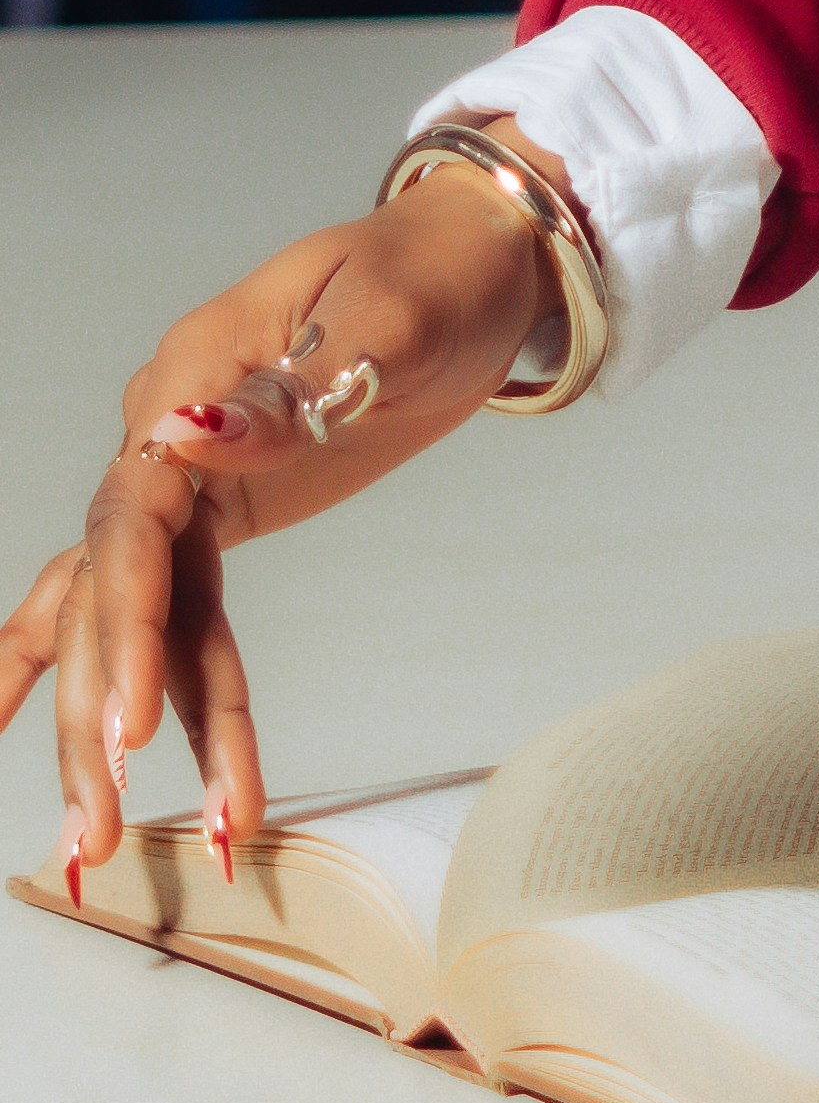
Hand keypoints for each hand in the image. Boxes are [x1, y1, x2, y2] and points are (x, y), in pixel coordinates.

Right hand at [1, 137, 565, 881]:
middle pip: (109, 593)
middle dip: (99, 718)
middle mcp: (165, 437)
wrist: (471, 253)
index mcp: (187, 382)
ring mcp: (186, 480)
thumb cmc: (434, 272)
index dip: (126, 629)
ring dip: (118, 730)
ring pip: (131, 621)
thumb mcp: (385, 316)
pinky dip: (115, 678)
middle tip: (99, 835)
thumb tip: (189, 437)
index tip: (133, 727)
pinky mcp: (218, 514)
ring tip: (109, 849)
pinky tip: (63, 745)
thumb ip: (289, 391)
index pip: (133, 525)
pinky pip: (155, 608)